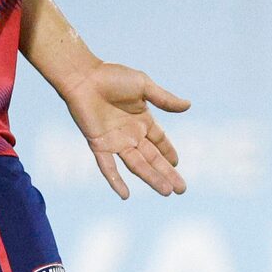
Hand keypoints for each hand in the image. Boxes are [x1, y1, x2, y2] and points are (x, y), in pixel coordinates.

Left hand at [60, 63, 189, 199]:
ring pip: (137, 165)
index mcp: (142, 120)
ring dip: (151, 178)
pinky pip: (108, 167)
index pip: (160, 141)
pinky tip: (125, 195)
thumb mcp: (144, 86)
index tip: (177, 164)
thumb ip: (164, 99)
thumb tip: (188, 105)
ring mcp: (115, 141)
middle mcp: (130, 134)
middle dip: (167, 173)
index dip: (169, 153)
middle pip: (152, 158)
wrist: (83, 77)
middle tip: (181, 189)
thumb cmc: (112, 76)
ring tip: (166, 192)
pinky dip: (115, 181)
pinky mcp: (98, 145)